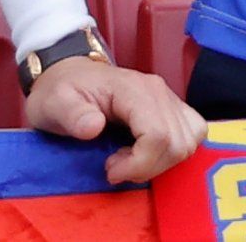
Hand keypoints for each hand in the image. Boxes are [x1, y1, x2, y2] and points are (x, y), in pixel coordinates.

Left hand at [26, 52, 202, 186]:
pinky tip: (145, 154)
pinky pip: (192, 134)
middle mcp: (158, 91)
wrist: (68, 75)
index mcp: (133, 89)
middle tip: (116, 166)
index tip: (110, 170)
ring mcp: (168, 98)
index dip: (139, 163)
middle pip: (177, 143)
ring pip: (189, 142)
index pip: (158, 134)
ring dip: (161, 162)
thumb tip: (94, 127)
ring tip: (129, 161)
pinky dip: (173, 153)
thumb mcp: (54, 103)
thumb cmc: (61, 91)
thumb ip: (73, 115)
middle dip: (148, 166)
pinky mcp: (172, 108)